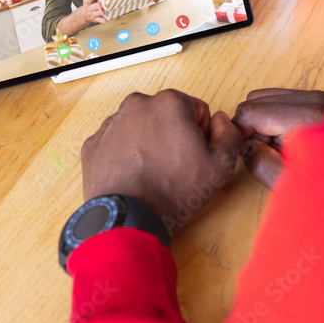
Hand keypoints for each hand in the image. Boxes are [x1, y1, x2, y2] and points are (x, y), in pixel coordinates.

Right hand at [78, 0, 107, 24]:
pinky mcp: (95, 18)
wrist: (83, 14)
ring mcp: (92, 13)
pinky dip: (102, 20)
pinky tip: (106, 20)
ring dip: (99, 12)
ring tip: (103, 12)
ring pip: (96, 13)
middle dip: (96, 6)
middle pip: (92, 6)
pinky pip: (99, 20)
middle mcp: (89, 7)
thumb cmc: (88, 3)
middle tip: (99, 4)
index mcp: (87, 1)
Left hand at [81, 90, 242, 232]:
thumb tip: (220, 121)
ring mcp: (111, 123)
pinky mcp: (94, 144)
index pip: (196, 111)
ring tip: (153, 175)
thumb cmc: (172, 192)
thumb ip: (229, 135)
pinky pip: (117, 143)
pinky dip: (126, 156)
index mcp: (169, 103)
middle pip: (166, 116)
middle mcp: (136, 105)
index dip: (201, 136)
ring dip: (149, 145)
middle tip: (174, 168)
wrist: (128, 219)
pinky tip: (133, 177)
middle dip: (173, 136)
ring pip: (140, 128)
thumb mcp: (220, 167)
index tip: (193, 156)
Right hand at [233, 88, 323, 188]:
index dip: (243, 135)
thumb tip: (244, 144)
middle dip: (255, 127)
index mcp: (310, 118)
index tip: (253, 154)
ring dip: (266, 122)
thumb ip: (260, 163)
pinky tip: (292, 140)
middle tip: (270, 153)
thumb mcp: (289, 185)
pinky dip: (278, 118)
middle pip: (256, 100)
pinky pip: (282, 99)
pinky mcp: (323, 99)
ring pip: (267, 97)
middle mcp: (318, 99)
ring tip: (284, 148)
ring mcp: (322, 96)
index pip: (251, 111)